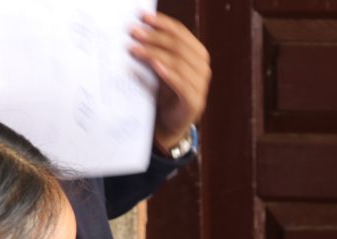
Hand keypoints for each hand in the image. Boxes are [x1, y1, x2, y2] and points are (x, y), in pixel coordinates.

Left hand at [129, 12, 210, 152]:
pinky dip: (167, 73)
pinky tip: (154, 65)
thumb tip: (137, 28)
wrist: (168, 124)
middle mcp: (203, 68)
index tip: (142, 16)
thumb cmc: (164, 92)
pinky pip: (181, 84)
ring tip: (134, 49)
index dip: (162, 23)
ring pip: (178, 62)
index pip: (181, 33)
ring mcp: (201, 86)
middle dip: (154, 37)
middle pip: (178, 46)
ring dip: (155, 53)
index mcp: (197, 55)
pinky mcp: (194, 102)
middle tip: (133, 32)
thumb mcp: (161, 67)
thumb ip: (157, 49)